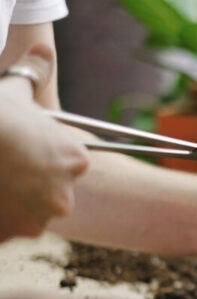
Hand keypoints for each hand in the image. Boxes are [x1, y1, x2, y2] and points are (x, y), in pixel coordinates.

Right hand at [0, 46, 88, 241]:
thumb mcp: (14, 92)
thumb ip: (35, 74)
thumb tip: (44, 49)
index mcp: (75, 162)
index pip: (69, 166)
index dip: (43, 158)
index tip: (24, 153)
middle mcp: (64, 196)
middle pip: (51, 194)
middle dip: (30, 185)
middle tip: (6, 168)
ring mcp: (38, 219)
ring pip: (28, 214)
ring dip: (13, 203)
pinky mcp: (12, 236)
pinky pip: (7, 230)